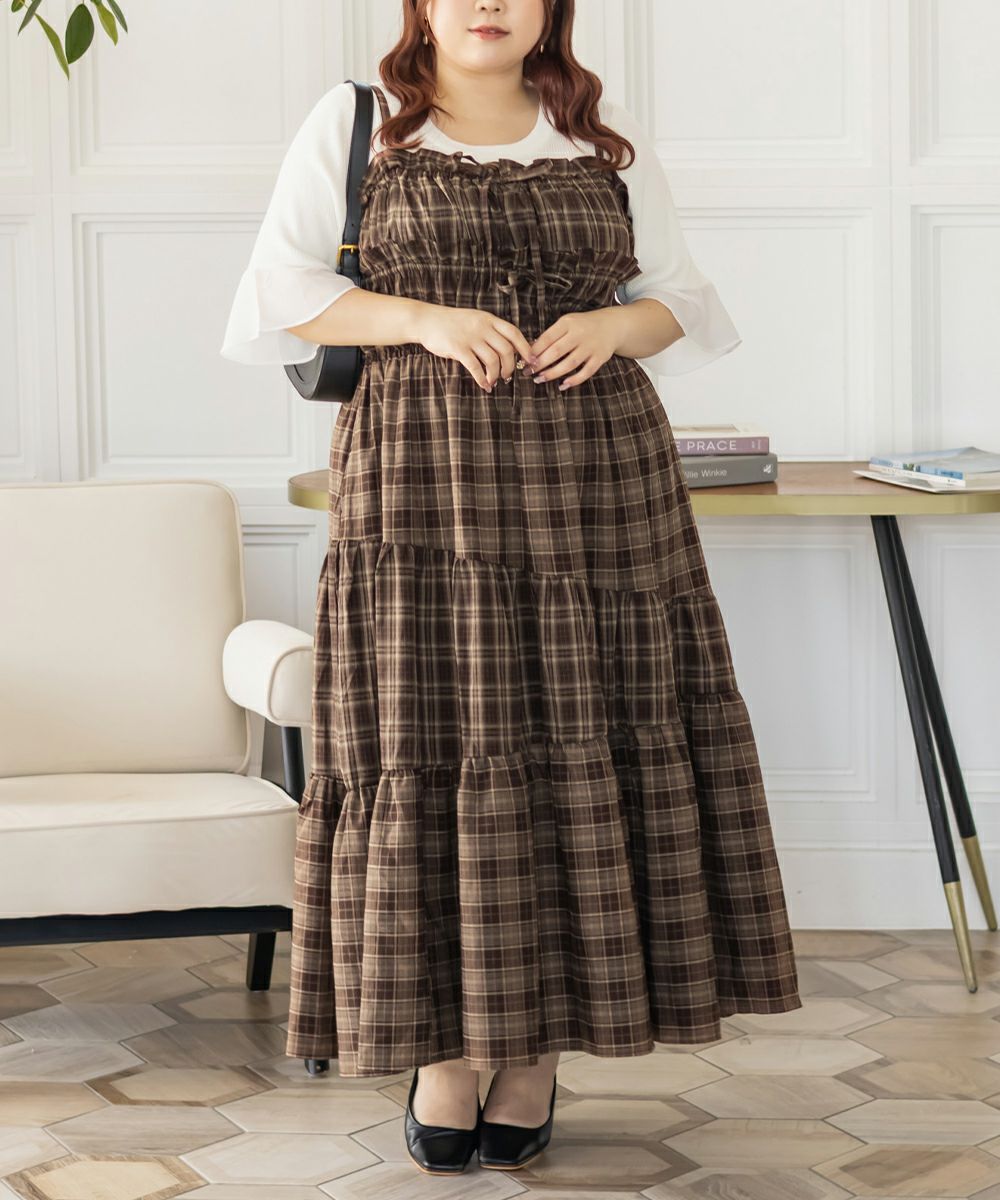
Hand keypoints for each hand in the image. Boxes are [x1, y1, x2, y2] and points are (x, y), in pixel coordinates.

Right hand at [412, 304, 536, 392]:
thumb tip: (510, 349)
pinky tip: (483, 385)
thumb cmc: (452, 323)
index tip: (531, 361)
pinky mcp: (457, 348)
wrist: (426, 320)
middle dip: (510, 367)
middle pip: (506, 350)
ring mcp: (470, 337)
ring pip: (493, 361)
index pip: (514, 333)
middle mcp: (482, 327)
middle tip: (507, 377)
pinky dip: (481, 379)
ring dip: (496, 375)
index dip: (526, 349)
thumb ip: (491, 331)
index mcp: (489, 319)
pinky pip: (475, 367)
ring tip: (493, 381)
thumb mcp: (475, 320)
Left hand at [526, 308, 621, 389]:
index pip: (547, 338)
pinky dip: (574, 380)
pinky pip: (586, 372)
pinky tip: (562, 385)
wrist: (613, 325)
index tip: (524, 361)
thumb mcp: (567, 324)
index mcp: (568, 322)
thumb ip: (552, 335)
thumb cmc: (583, 326)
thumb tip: (530, 350)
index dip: (534, 351)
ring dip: (553, 373)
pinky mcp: (600, 358)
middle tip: (528, 372)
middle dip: (540, 364)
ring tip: (540, 379)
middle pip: (556, 351)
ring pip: (570, 363)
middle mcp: (580, 333)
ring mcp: (591, 346)